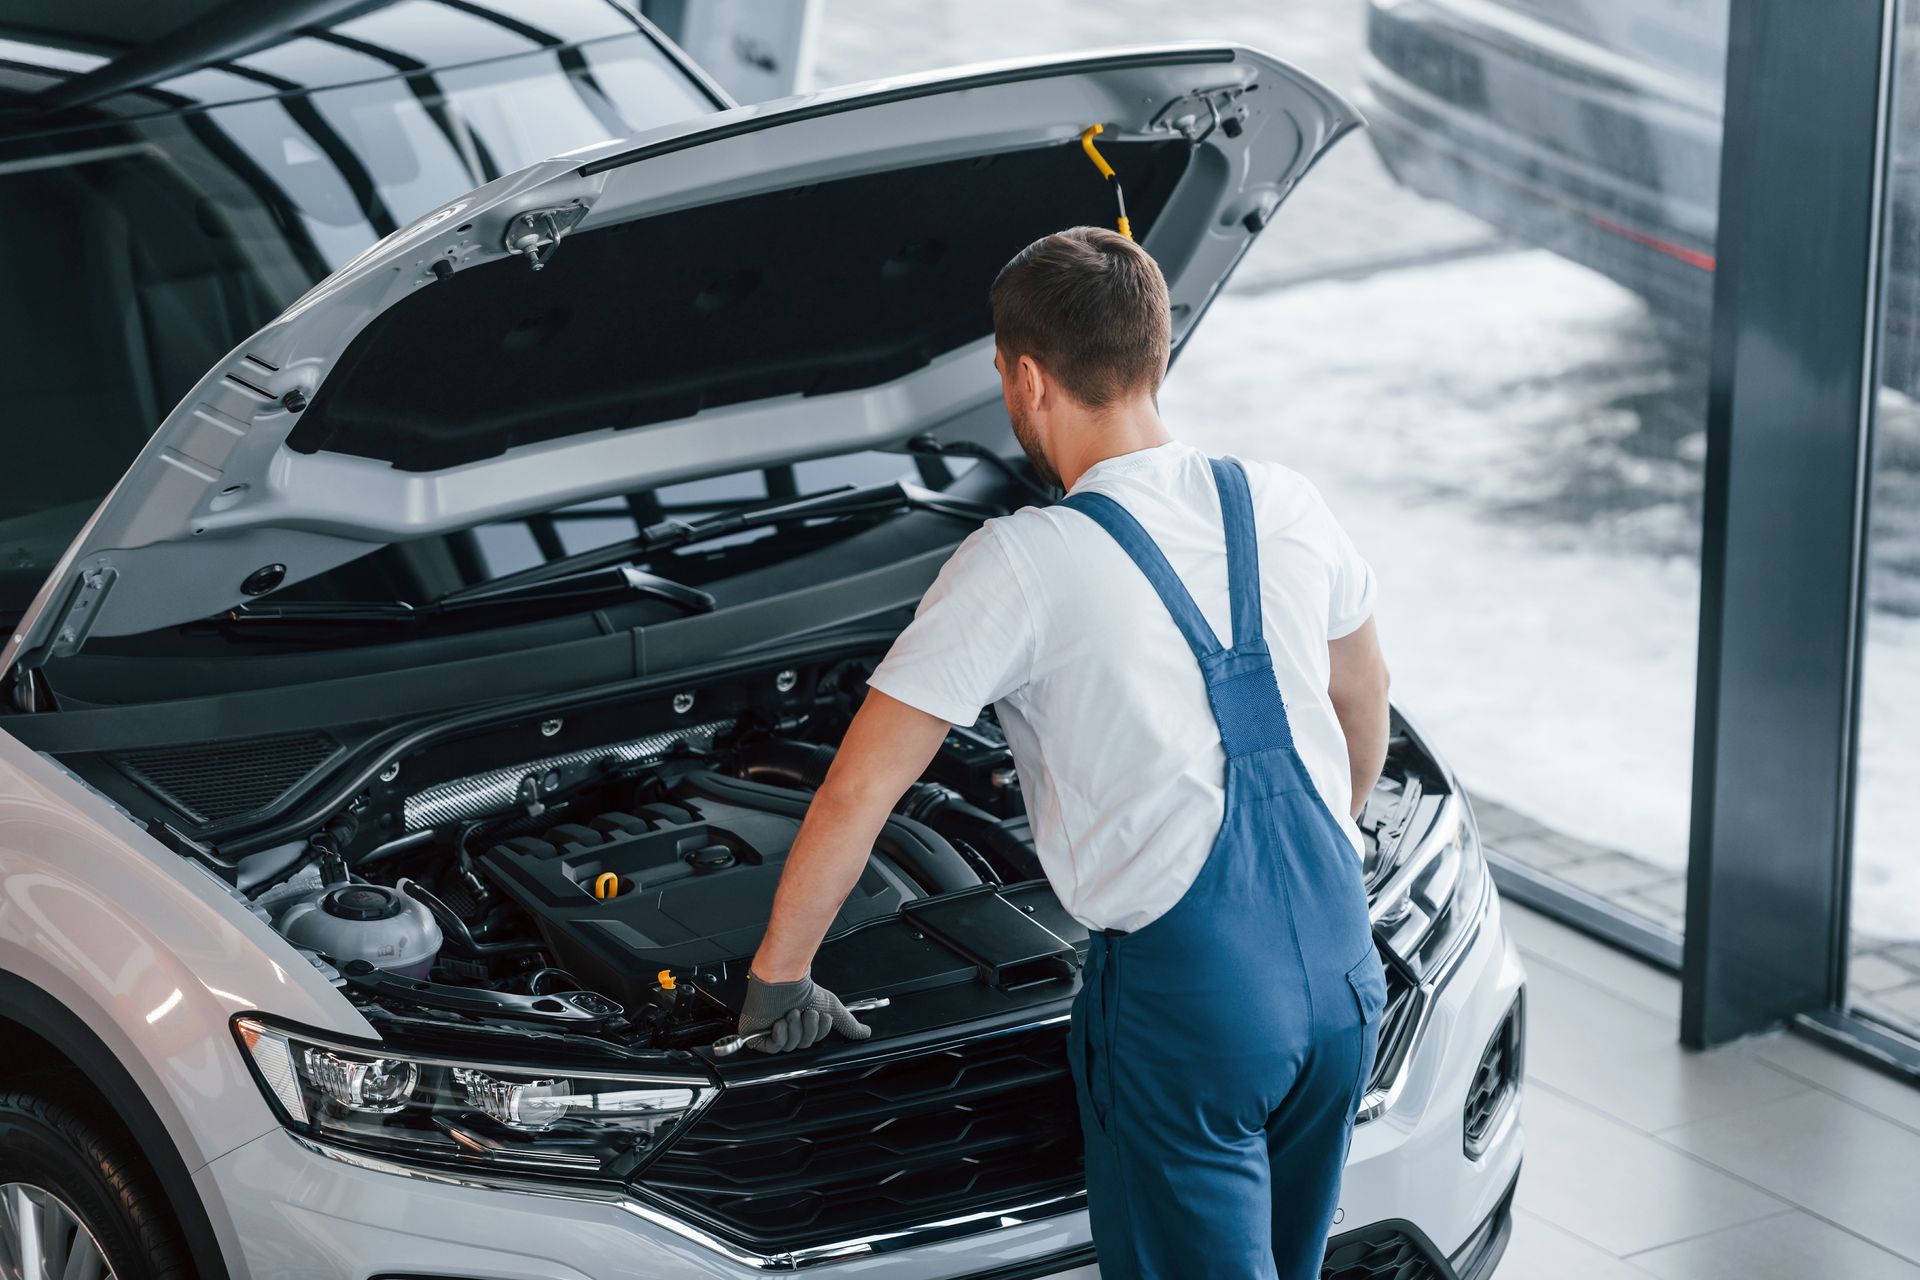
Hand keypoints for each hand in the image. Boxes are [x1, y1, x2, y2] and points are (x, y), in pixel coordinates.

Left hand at [738, 972, 872, 1053]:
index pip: (813, 1040)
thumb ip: (849, 1024)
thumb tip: (866, 1033)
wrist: (783, 980)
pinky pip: (772, 1047)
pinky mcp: (757, 1037)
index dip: (818, 1031)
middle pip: (802, 1045)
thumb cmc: (803, 990)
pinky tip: (779, 1021)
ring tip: (791, 1012)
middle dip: (807, 1027)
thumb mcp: (832, 1008)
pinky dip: (779, 1034)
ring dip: (793, 1027)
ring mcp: (771, 1034)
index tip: (820, 1015)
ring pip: (789, 1046)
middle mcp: (788, 1030)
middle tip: (806, 1012)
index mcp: (802, 1026)